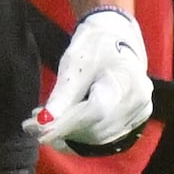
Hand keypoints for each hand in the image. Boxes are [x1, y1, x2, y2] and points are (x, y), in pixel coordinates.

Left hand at [32, 6, 152, 150]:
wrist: (117, 35)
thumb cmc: (95, 44)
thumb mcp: (73, 63)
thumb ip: (62, 96)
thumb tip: (43, 124)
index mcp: (126, 83)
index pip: (93, 114)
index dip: (63, 126)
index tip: (35, 130)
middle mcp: (138, 103)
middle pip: (95, 130)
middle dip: (62, 130)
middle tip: (34, 123)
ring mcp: (139, 113)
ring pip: (98, 137)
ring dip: (70, 134)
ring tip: (48, 121)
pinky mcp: (135, 120)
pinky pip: (105, 136)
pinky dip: (82, 134)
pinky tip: (66, 125)